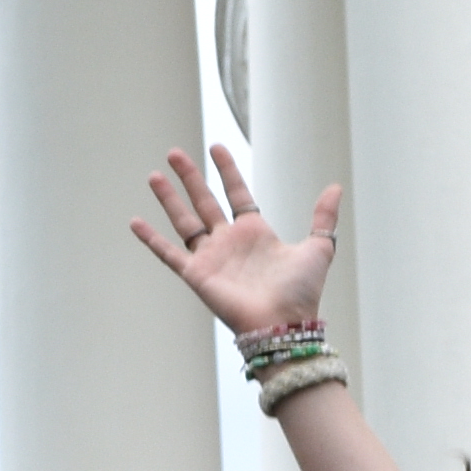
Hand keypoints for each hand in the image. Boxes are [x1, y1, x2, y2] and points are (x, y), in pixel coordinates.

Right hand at [133, 146, 345, 340]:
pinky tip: (135, 222)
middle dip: (189, 177)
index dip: (227, 170)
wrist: (283, 322)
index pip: (236, 193)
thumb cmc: (301, 292)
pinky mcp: (196, 275)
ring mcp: (211, 258)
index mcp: (255, 233)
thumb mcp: (318, 248)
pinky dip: (151, 239)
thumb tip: (336, 187)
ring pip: (184, 221)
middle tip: (174, 153)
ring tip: (154, 175)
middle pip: (204, 201)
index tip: (217, 147)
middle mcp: (229, 242)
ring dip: (169, 198)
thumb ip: (323, 218)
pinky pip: (169, 253)